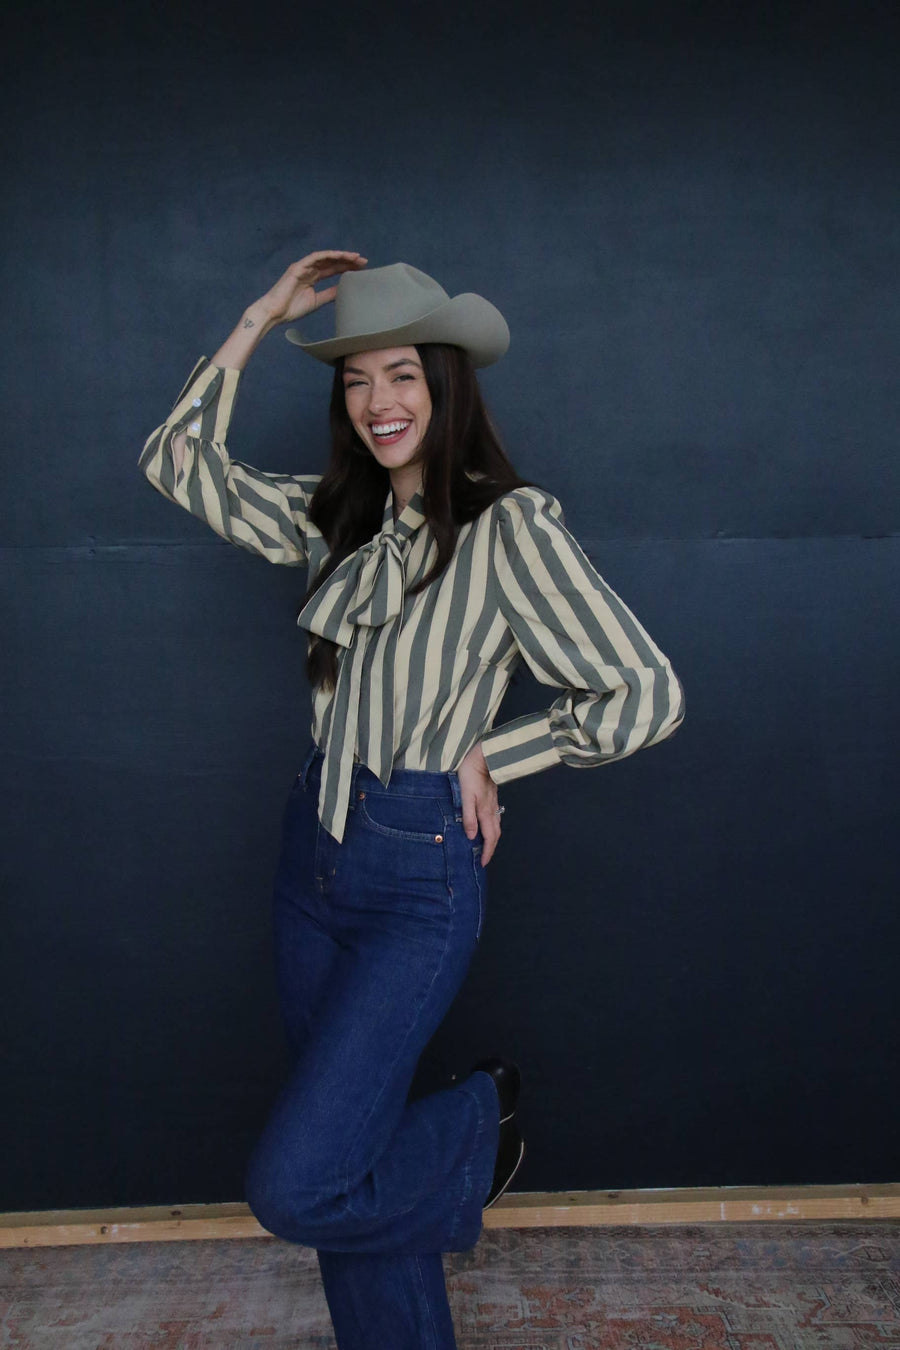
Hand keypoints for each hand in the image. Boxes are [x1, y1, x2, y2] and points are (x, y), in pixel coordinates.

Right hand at [251, 250, 367, 326]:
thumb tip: (344, 290)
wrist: (275, 313)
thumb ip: (329, 294)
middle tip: (364, 262)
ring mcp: (303, 267)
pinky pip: (314, 257)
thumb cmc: (292, 309)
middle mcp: (309, 269)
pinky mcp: (297, 267)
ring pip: (325, 257)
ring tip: (355, 258)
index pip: (332, 269)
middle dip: (347, 261)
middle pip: (331, 262)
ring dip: (340, 256)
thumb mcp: (316, 301)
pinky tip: (340, 255)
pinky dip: (328, 255)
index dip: (347, 268)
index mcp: (312, 277)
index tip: (362, 270)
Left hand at [457, 742, 501, 865]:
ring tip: (485, 845)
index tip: (483, 863)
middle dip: (491, 848)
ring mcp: (494, 803)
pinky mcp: (492, 797)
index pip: (489, 838)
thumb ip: (468, 817)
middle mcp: (492, 810)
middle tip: (484, 858)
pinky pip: (494, 818)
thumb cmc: (471, 775)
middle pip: (495, 834)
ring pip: (496, 826)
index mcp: (485, 812)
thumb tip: (471, 836)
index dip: (487, 852)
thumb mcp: (466, 797)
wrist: (483, 757)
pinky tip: (485, 825)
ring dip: (492, 838)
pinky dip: (491, 827)